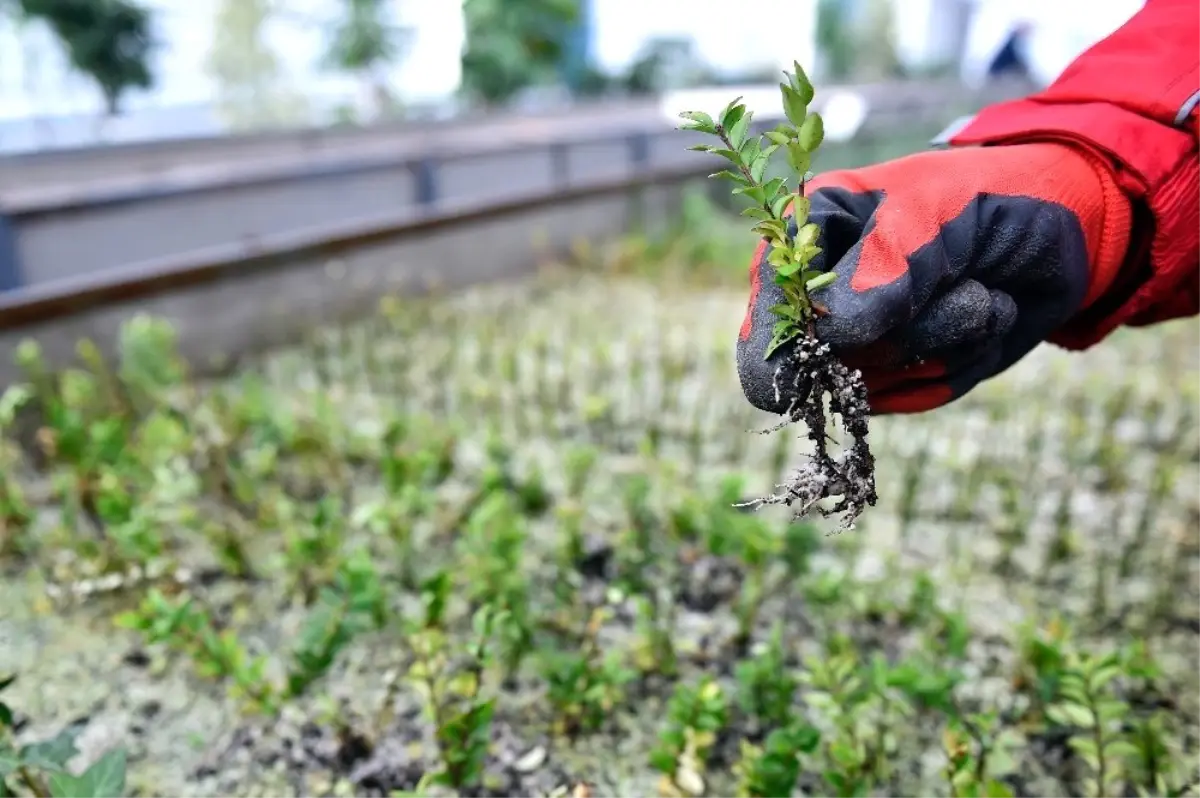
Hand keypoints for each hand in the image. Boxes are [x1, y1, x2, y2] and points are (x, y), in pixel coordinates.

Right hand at [736, 141, 1131, 414]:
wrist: (1066, 225)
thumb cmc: (990, 195)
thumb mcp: (937, 210)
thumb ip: (883, 267)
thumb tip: (830, 335)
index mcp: (804, 237)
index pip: (768, 313)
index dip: (802, 340)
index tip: (849, 336)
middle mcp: (820, 296)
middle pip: (826, 364)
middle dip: (905, 331)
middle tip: (959, 279)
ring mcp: (861, 340)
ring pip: (881, 383)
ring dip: (947, 340)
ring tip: (979, 289)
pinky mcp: (904, 374)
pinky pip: (921, 395)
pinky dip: (966, 360)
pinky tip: (986, 316)